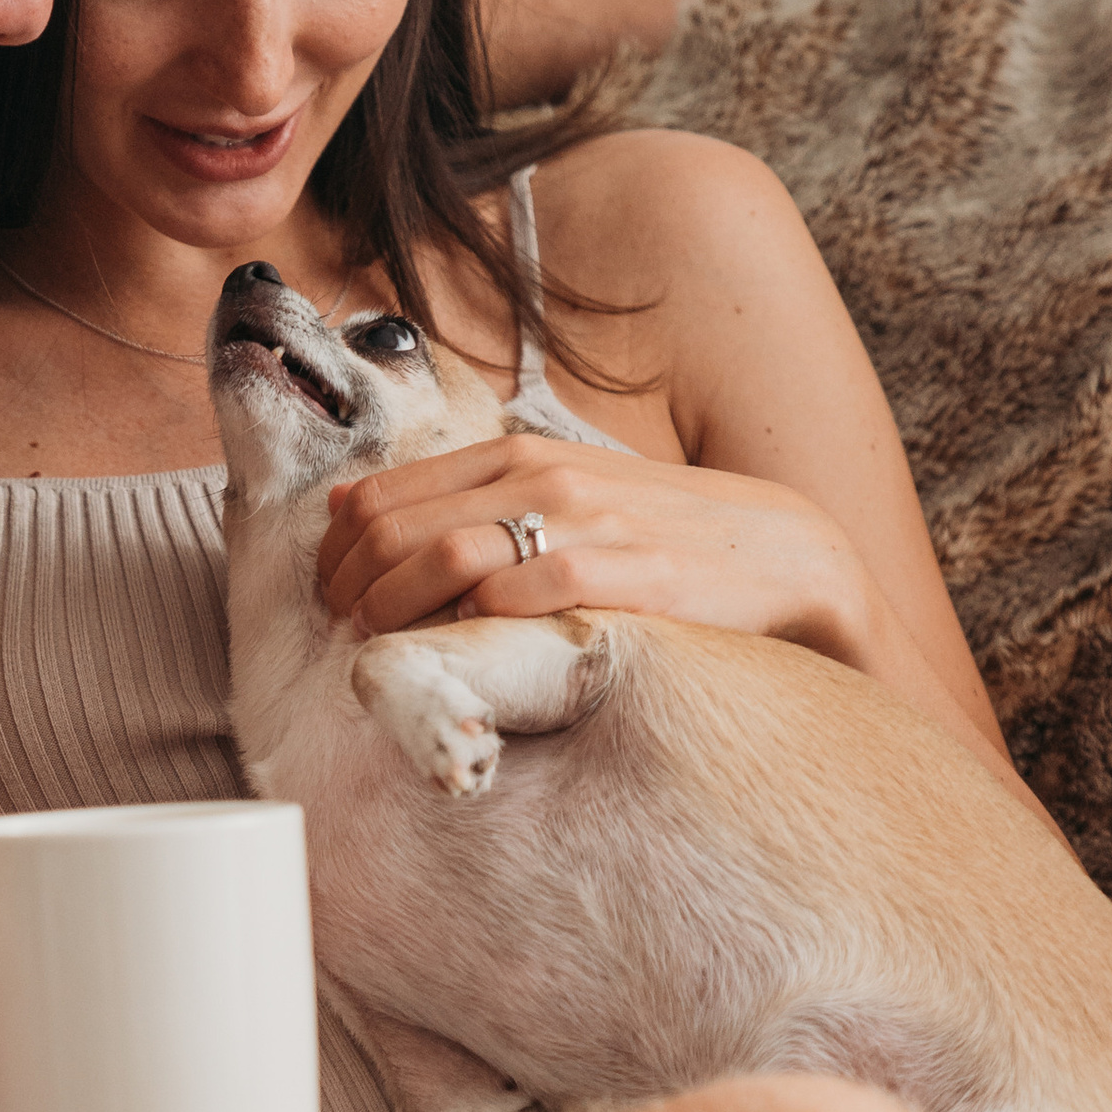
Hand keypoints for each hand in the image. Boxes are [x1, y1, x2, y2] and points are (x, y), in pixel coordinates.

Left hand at [317, 433, 873, 663]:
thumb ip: (471, 505)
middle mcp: (541, 477)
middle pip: (395, 527)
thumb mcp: (564, 499)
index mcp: (517, 455)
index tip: (330, 598)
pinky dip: (467, 628)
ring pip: (439, 557)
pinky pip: (514, 596)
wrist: (781, 555)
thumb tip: (357, 514)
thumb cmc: (659, 539)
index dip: (336, 554)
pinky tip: (455, 656)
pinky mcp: (617, 575)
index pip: (384, 494)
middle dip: (347, 587)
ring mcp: (579, 523)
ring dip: (390, 611)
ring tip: (379, 649)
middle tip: (343, 633)